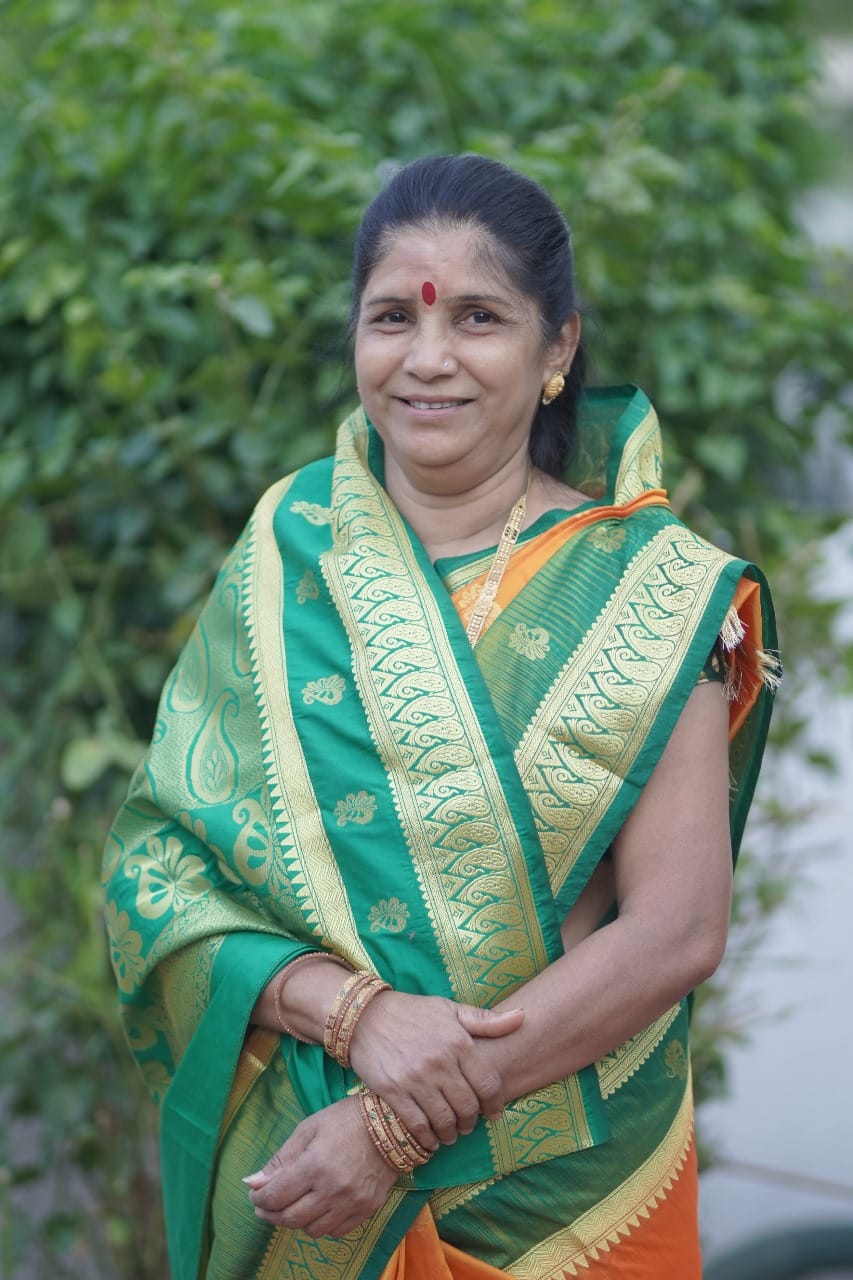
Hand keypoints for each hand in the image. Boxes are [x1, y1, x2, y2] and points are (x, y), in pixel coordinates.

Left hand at [244, 1097, 397, 1238]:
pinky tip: (318, 1209)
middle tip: (266, 1205)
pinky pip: (335, 1232)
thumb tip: (252, 1183)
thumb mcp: (309, 1128)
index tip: (255, 1194)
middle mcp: (332, 1190)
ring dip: (296, 1221)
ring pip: (312, 1230)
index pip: (275, 1196)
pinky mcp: (366, 1210)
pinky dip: (322, 1225)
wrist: (392, 1124)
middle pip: (290, 1218)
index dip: (259, 1199)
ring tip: (292, 1206)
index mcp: (314, 1165)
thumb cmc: (345, 1120)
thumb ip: (281, 1158)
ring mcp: (351, 1203)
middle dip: (271, 1214)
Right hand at [348, 992, 522, 1149]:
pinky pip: (418, 1126)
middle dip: (471, 1121)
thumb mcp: (449, 1010)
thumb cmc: (412, 1013)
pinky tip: (431, 1139)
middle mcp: (440, 1062)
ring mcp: (416, 1079)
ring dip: (451, 1133)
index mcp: (458, 1042)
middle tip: (469, 1125)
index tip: (493, 1113)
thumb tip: (522, 1017)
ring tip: (451, 1133)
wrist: (366, 1016)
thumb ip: (485, 1020)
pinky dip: (428, 1139)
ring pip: (445, 1121)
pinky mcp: (394, 1092)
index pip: (488, 1084)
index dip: (494, 1104)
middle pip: (468, 1107)